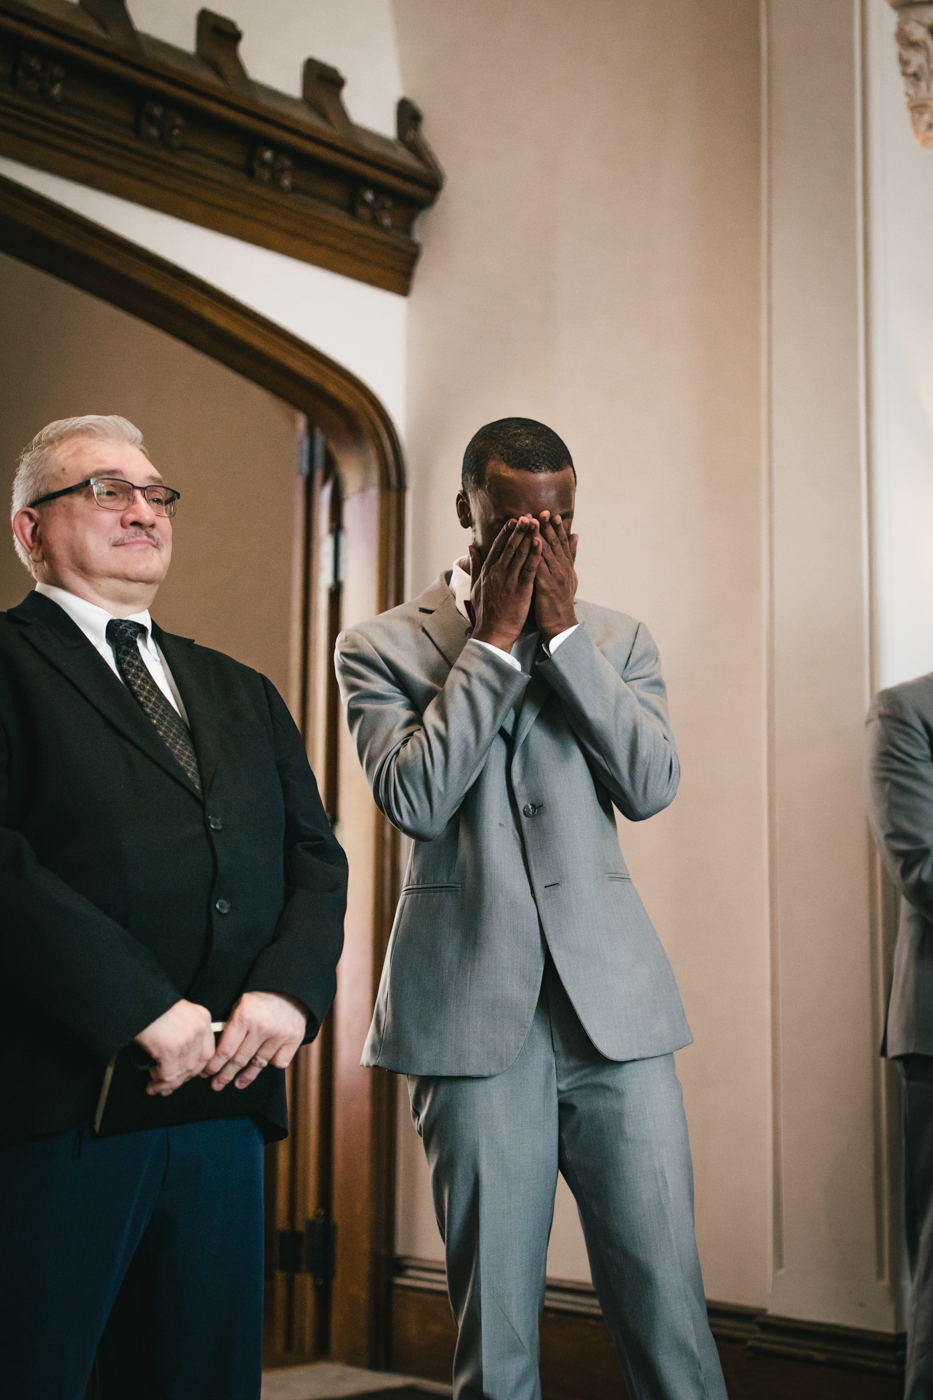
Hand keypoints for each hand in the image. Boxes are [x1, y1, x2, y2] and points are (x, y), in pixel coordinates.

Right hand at [136, 999, 215, 1097]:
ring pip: (183, 1072)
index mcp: (202, 1018)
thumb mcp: (176, 1014)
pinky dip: (159, 1083)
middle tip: (170, 1085)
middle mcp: (199, 1029)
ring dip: (168, 1083)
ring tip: (157, 1087)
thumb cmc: (151, 1004)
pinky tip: (152, 1083)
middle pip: (197, 1064)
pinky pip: (168, 1075)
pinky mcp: (171, 1049)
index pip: (208, 1050)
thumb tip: (175, 1058)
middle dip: (183, 1078)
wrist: (137, 997)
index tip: (189, 1074)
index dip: (197, 1066)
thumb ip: (183, 1032)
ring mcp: (187, 1039)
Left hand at [203, 991, 307, 1090]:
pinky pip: (278, 1062)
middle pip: (240, 1061)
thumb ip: (230, 1026)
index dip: (214, 1065)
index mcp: (245, 1016)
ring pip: (258, 1064)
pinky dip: (271, 1063)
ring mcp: (279, 1035)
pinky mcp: (293, 1040)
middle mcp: (262, 1027)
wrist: (290, 992)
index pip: (225, 1050)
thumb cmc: (260, 1001)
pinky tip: (263, 1064)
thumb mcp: (240, 1005)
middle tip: (217, 1084)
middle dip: (225, 1075)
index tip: (207, 1073)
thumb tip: (214, 1052)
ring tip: (237, 1083)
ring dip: (245, 1076)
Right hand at [470, 515, 541, 652]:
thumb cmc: (485, 611)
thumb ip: (475, 564)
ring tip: (536, 523)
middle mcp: (498, 572)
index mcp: (488, 570)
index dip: (506, 532)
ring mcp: (509, 580)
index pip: (498, 546)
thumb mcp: (475, 585)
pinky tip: (541, 542)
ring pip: (521, 553)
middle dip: (520, 529)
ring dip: (529, 536)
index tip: (513, 519)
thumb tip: (471, 547)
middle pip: (510, 545)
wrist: (493, 632)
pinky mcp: (521, 589)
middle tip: (528, 514)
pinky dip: (535, 554)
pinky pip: (529, 568)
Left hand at [534, 511, 577, 642]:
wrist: (560, 624)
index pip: (562, 542)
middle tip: (543, 511)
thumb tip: (576, 535)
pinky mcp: (547, 585)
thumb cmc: (560, 601)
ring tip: (534, 521)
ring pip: (547, 551)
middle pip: (555, 543)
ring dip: (540, 534)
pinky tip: (531, 542)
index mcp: (566, 566)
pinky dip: (536, 552)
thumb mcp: (570, 575)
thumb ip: (571, 555)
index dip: (558, 527)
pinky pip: (540, 565)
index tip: (553, 513)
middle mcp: (563, 568)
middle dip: (548, 526)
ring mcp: (556, 576)